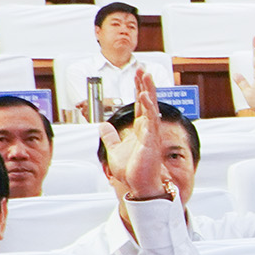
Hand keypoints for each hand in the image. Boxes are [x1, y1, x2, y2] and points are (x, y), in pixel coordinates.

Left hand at [105, 68, 170, 200]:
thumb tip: (103, 126)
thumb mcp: (114, 150)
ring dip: (149, 91)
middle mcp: (148, 129)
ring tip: (146, 76)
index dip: (139, 89)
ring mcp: (151, 133)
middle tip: (143, 69)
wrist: (138, 185)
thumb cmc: (131, 170)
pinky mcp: (151, 140)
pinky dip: (148, 108)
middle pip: (147, 101)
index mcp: (141, 129)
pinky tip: (145, 96)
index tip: (138, 75)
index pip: (140, 104)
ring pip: (151, 107)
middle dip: (145, 84)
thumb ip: (110, 137)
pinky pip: (151, 121)